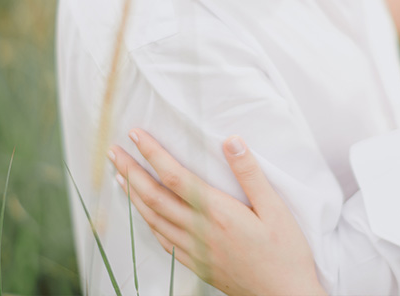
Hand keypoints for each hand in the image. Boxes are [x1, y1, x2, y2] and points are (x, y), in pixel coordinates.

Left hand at [109, 130, 325, 295]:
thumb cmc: (285, 253)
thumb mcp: (275, 209)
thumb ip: (250, 173)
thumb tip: (231, 141)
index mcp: (218, 213)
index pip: (176, 177)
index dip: (153, 154)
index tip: (136, 135)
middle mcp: (200, 231)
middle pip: (154, 196)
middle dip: (131, 171)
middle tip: (114, 152)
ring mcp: (195, 250)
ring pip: (153, 219)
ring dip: (132, 195)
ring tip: (119, 176)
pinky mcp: (197, 264)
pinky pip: (162, 240)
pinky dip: (147, 222)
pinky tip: (143, 213)